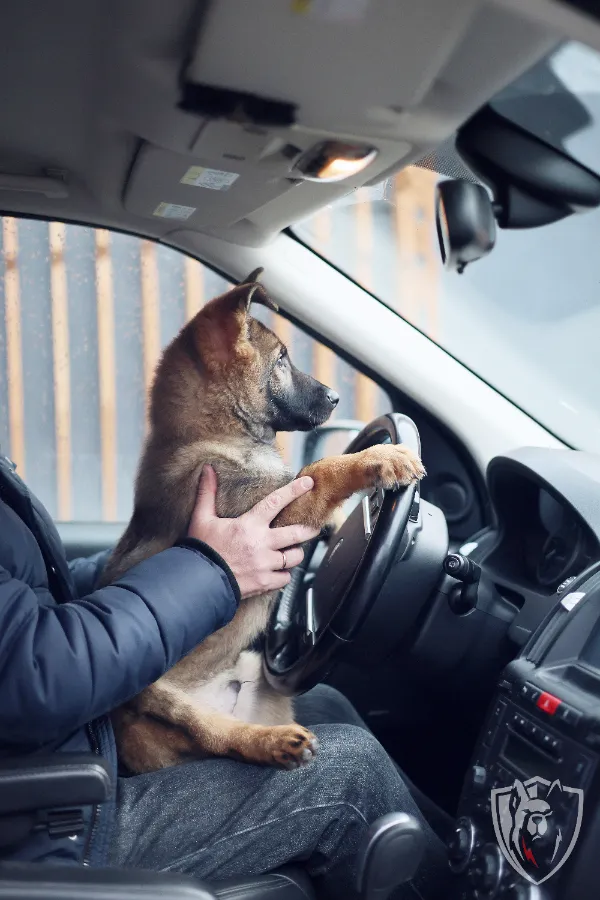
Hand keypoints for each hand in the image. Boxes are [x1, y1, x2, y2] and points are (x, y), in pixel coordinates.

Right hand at [188, 465, 319, 598]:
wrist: (198, 582)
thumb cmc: (200, 549)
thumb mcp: (202, 518)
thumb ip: (207, 493)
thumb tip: (208, 469)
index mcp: (249, 525)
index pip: (276, 502)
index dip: (294, 491)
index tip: (308, 483)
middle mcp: (261, 543)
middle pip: (296, 533)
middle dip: (309, 528)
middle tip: (314, 525)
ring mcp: (265, 564)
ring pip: (294, 557)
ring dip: (295, 553)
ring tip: (292, 551)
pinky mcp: (265, 582)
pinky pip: (285, 578)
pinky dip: (284, 574)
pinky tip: (278, 571)